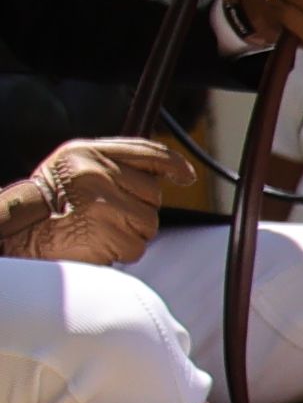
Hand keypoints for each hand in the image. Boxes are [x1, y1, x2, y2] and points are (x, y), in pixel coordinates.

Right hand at [0, 136, 179, 265]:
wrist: (16, 235)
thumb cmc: (47, 208)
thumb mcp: (75, 171)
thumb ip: (113, 167)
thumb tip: (164, 175)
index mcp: (86, 152)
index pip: (146, 151)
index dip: (172, 163)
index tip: (185, 176)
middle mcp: (95, 171)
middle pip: (153, 193)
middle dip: (138, 210)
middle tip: (105, 216)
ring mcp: (102, 199)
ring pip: (148, 222)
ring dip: (129, 233)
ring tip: (96, 230)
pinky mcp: (106, 228)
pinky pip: (135, 245)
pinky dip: (120, 250)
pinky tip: (95, 243)